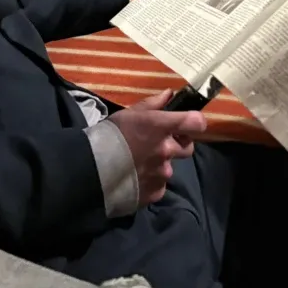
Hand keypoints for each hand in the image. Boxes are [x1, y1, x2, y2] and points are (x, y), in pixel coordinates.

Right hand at [109, 89, 208, 207]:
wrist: (91, 169)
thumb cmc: (110, 135)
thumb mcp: (129, 114)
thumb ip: (152, 104)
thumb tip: (170, 94)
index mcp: (161, 128)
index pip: (196, 123)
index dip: (195, 123)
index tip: (189, 124)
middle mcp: (166, 151)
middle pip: (188, 148)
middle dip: (177, 146)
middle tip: (159, 146)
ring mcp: (162, 174)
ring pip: (169, 168)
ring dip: (159, 166)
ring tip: (138, 165)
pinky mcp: (155, 192)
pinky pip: (159, 186)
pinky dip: (151, 182)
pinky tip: (135, 179)